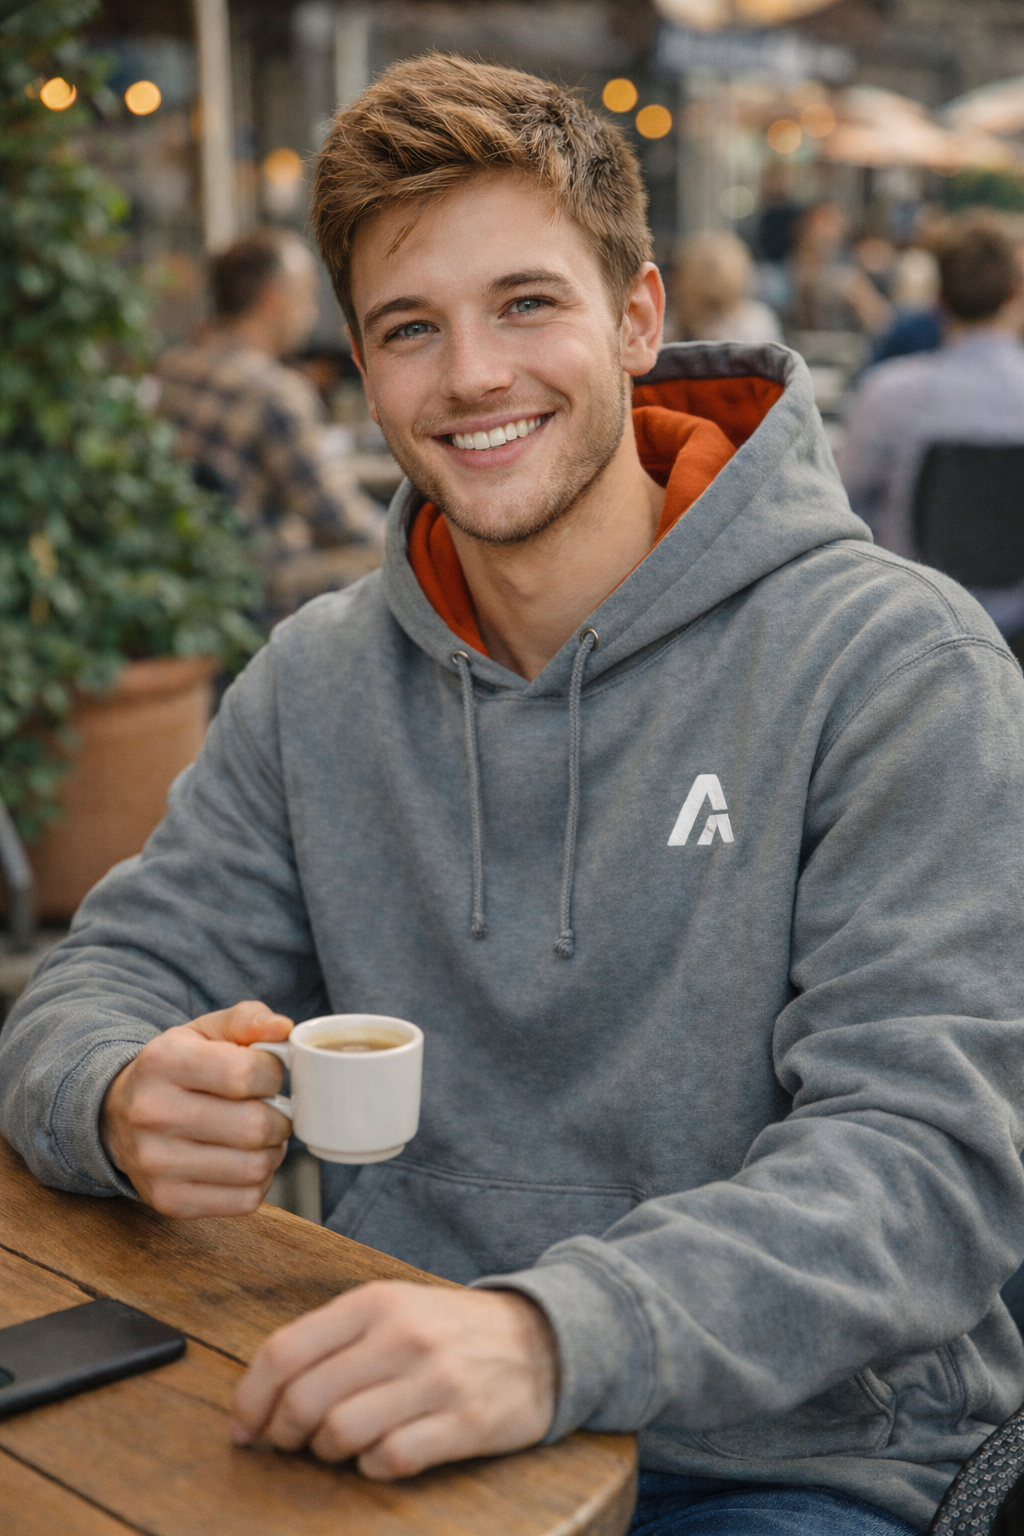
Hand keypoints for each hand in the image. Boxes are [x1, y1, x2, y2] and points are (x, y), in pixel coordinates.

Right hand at [99, 1001, 292, 1217]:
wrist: (116, 1116)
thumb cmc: (175, 1070)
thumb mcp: (203, 1032)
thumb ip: (246, 1020)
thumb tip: (283, 1028)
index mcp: (163, 1061)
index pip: (246, 1074)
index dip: (273, 1075)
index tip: (267, 1076)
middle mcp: (152, 1113)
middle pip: (255, 1126)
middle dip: (280, 1118)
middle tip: (271, 1111)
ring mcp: (156, 1163)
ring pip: (255, 1167)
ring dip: (272, 1152)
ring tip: (258, 1137)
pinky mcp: (168, 1200)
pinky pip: (245, 1200)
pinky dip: (258, 1182)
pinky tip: (242, 1162)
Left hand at [231, 1281, 558, 1477]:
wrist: (540, 1339)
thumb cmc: (448, 1330)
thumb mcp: (392, 1309)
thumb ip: (331, 1340)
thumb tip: (262, 1395)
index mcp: (375, 1302)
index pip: (284, 1351)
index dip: (250, 1398)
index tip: (244, 1427)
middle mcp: (402, 1336)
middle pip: (305, 1399)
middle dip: (285, 1434)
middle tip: (292, 1442)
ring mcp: (435, 1380)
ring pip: (341, 1433)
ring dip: (328, 1452)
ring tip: (341, 1445)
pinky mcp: (464, 1423)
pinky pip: (391, 1460)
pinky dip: (374, 1467)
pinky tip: (385, 1452)